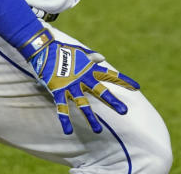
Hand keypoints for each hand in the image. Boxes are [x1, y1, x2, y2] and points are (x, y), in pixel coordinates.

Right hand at [20, 30, 138, 134]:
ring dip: (90, 117)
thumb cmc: (63, 50)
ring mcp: (71, 85)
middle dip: (113, 101)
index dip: (124, 81)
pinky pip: (62, 107)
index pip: (110, 75)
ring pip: (83, 104)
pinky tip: (68, 131)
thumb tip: (102, 58)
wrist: (44, 49)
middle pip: (101, 91)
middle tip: (124, 111)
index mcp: (89, 69)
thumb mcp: (80, 52)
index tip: (137, 87)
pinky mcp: (58, 90)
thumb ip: (92, 56)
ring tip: (98, 130)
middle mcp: (83, 78)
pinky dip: (64, 119)